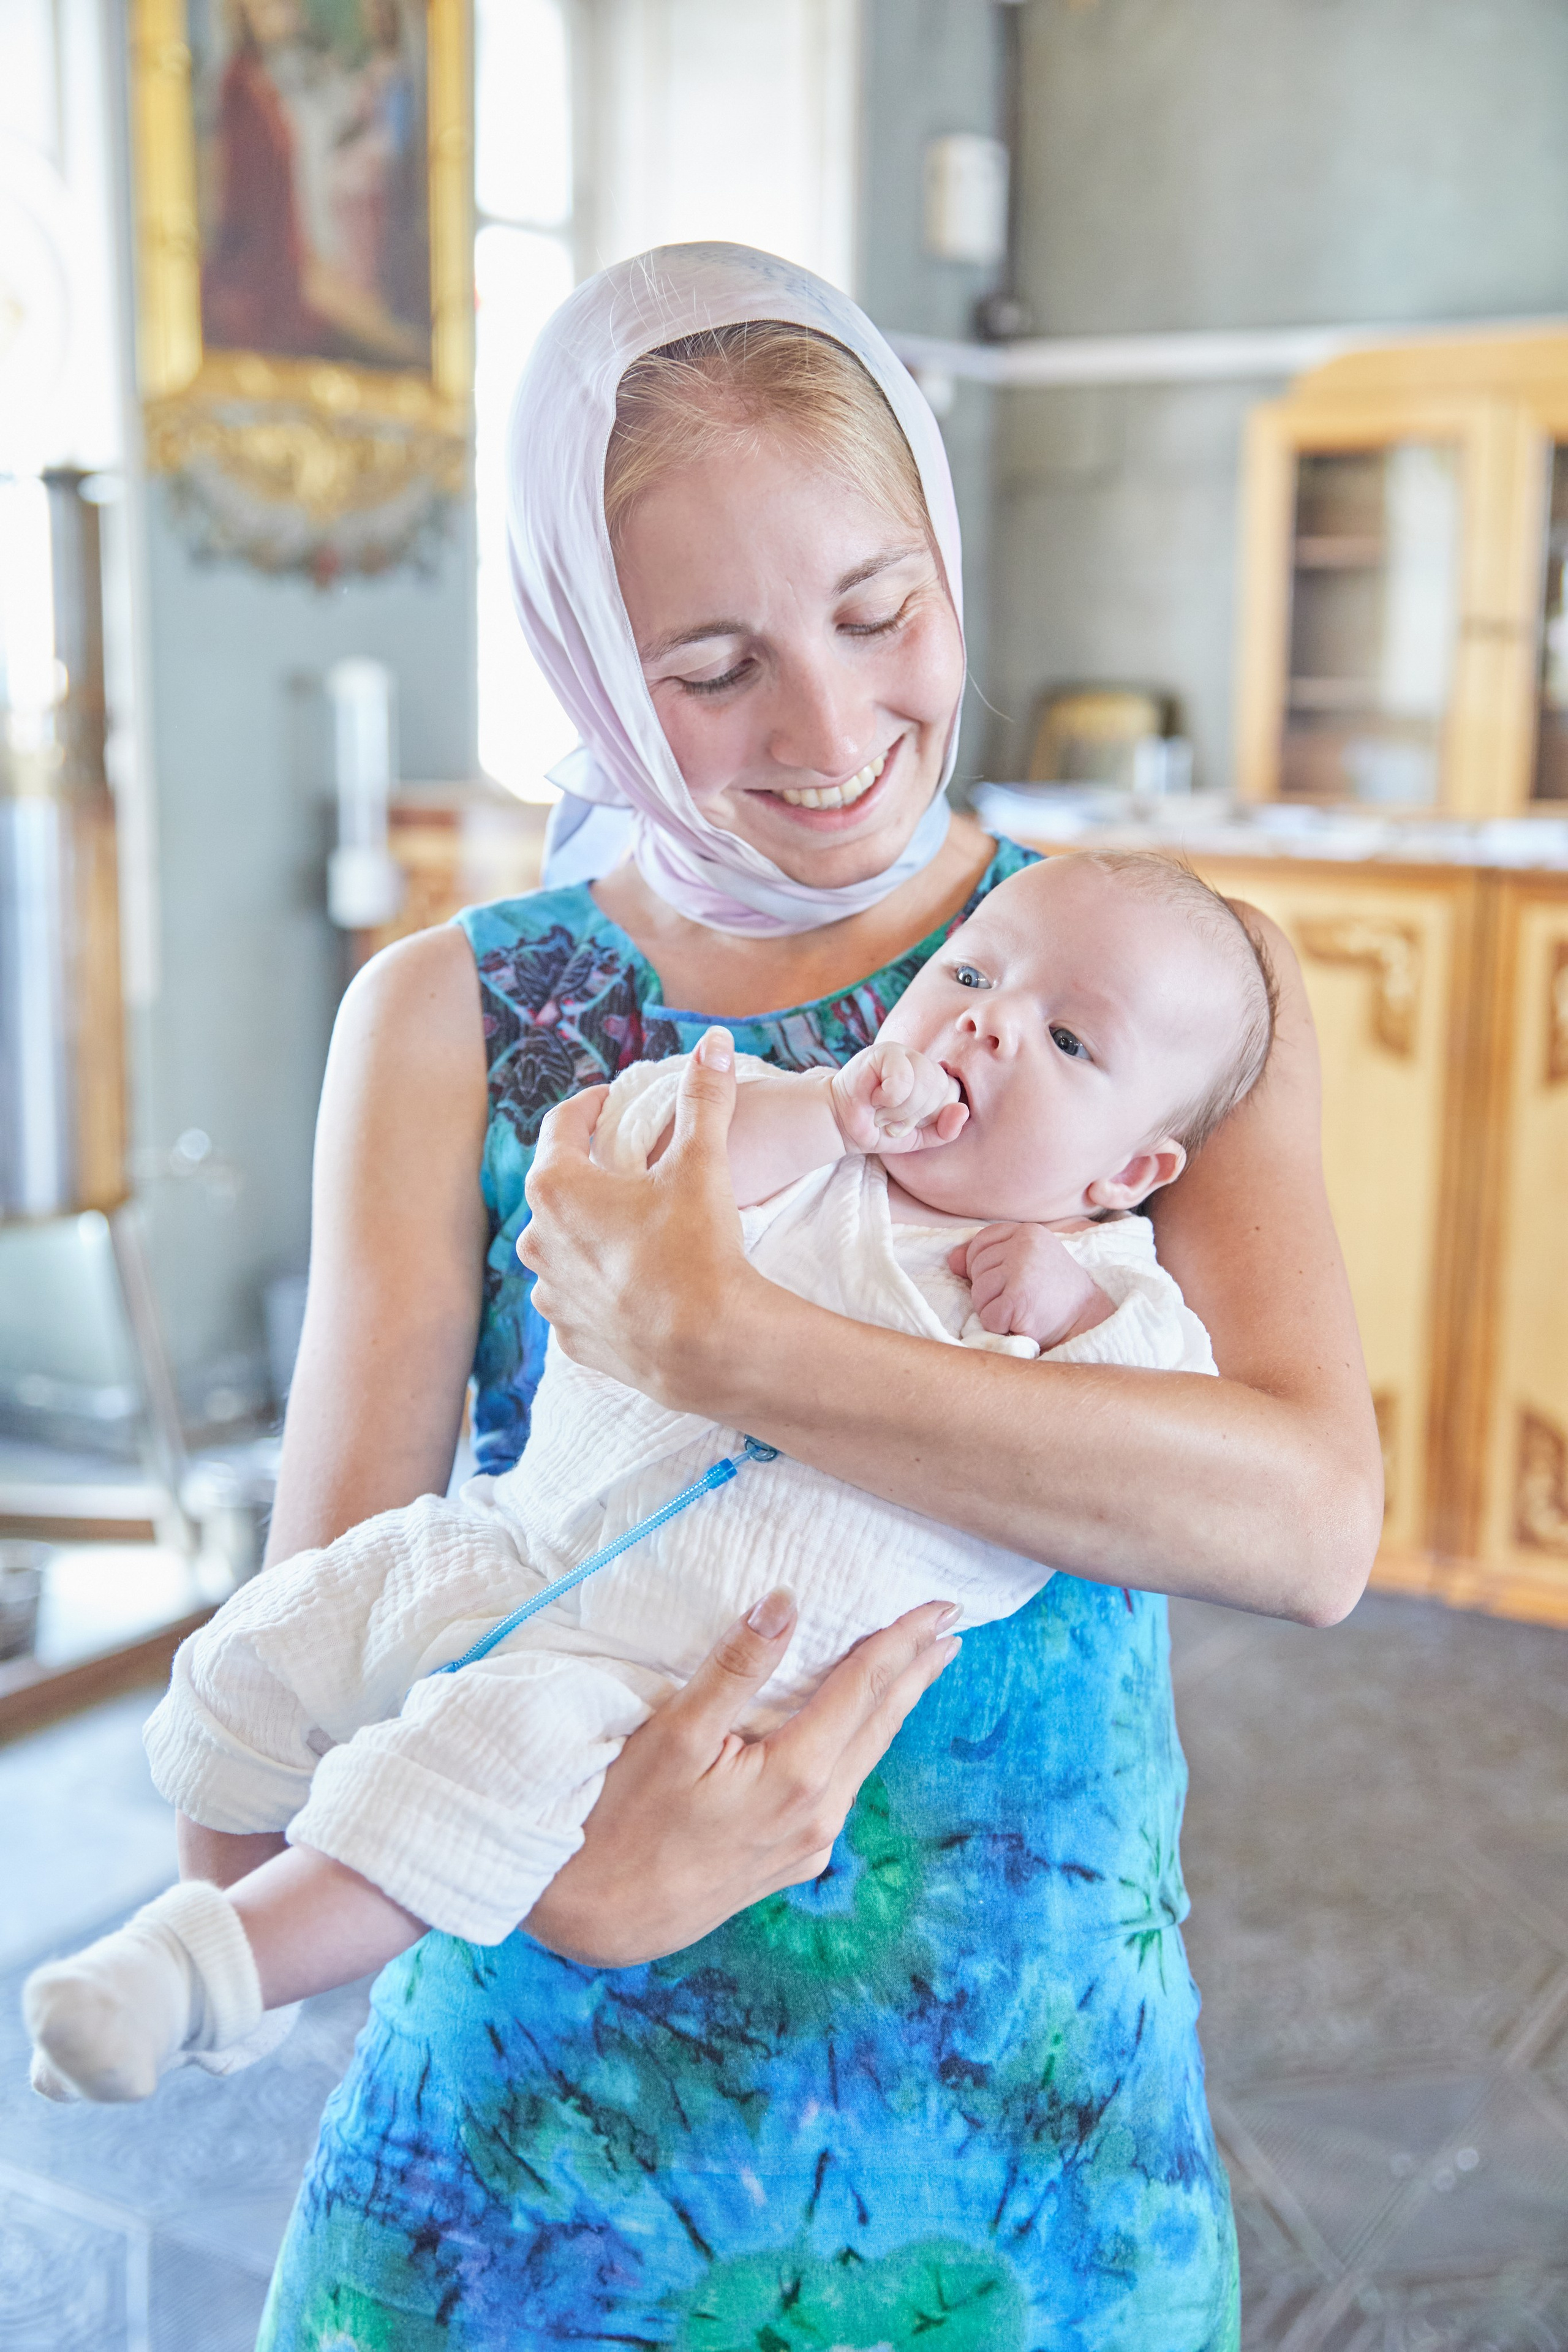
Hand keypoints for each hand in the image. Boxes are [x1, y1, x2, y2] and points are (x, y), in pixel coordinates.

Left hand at [520, 1027, 757, 1407]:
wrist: (707, 1347)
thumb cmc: (697, 1248)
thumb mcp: (702, 1164)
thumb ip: (704, 1098)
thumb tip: (716, 1042)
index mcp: (555, 1187)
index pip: (562, 1124)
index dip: (591, 1106)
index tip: (612, 1104)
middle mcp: (536, 1239)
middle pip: (558, 1186)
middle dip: (592, 1172)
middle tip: (632, 1168)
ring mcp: (549, 1293)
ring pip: (563, 1244)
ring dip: (590, 1231)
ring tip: (635, 1229)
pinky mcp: (568, 1335)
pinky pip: (575, 1294)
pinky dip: (597, 1281)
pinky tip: (633, 1280)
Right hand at [524, 1589, 961, 1966]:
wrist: (597, 1919)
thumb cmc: (621, 1821)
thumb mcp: (673, 1734)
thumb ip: (735, 1668)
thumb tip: (786, 1603)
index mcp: (797, 1776)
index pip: (864, 1687)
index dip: (902, 1640)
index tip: (939, 1606)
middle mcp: (817, 1815)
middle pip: (878, 1724)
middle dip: (916, 1672)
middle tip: (950, 1628)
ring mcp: (807, 1845)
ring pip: (865, 1759)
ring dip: (892, 1708)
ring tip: (917, 1672)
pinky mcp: (790, 1862)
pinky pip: (842, 1790)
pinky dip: (860, 1746)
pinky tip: (857, 1736)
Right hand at [829, 1040, 966, 1156]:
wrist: (840, 1124)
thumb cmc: (879, 1129)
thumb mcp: (917, 1138)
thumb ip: (944, 1131)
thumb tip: (963, 1111)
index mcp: (933, 1078)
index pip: (953, 1094)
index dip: (932, 1116)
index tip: (906, 1124)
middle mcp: (921, 1061)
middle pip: (941, 1087)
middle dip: (915, 1116)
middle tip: (891, 1121)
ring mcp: (903, 1052)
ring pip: (924, 1083)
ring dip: (900, 1110)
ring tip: (882, 1112)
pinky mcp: (884, 1051)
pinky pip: (903, 1079)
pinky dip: (889, 1098)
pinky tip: (873, 1098)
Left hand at [948, 1221, 1113, 1346]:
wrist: (1088, 1321)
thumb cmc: (1054, 1294)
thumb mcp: (1024, 1264)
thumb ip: (988, 1256)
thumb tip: (951, 1261)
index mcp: (1027, 1231)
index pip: (981, 1242)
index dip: (983, 1266)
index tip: (1008, 1280)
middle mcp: (1025, 1245)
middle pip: (976, 1267)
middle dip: (990, 1290)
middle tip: (1022, 1298)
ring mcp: (1022, 1269)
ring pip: (979, 1293)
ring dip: (994, 1310)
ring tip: (1022, 1309)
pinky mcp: (1019, 1297)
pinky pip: (988, 1316)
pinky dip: (1001, 1327)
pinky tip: (1023, 1322)